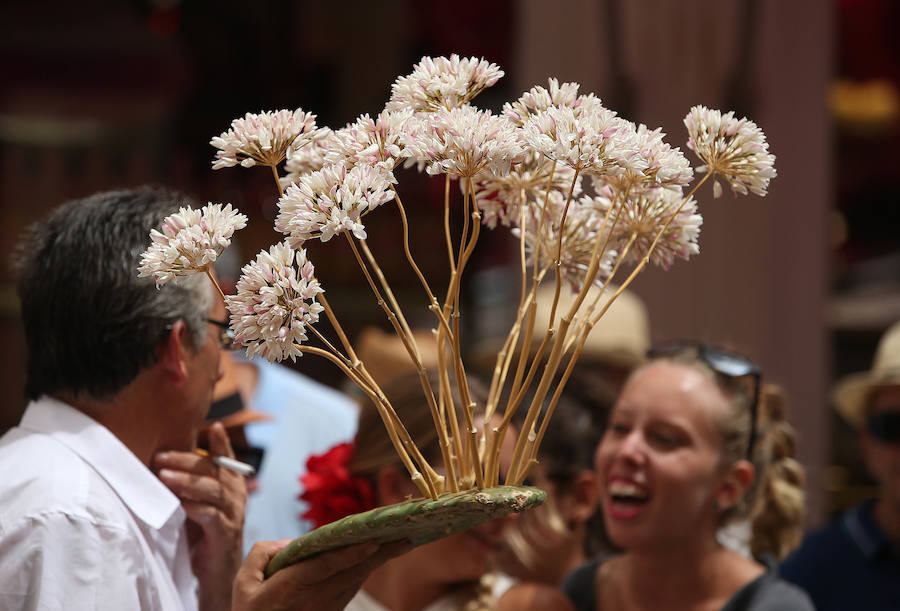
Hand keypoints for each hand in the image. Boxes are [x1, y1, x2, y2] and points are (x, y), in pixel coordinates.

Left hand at [154, 422, 247, 610]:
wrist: (217, 569)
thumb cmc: (204, 531)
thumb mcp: (199, 501)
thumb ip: (190, 482)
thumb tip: (163, 461)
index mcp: (231, 483)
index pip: (225, 458)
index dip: (221, 442)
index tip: (214, 426)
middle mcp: (236, 494)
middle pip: (213, 470)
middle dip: (186, 461)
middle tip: (160, 457)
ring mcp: (233, 513)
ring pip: (213, 490)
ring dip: (187, 482)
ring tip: (164, 477)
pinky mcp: (225, 533)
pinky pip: (211, 516)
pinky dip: (195, 507)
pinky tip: (180, 504)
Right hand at [233, 539, 411, 610]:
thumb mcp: (243, 583)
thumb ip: (262, 554)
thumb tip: (290, 542)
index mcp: (291, 587)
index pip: (326, 567)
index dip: (350, 554)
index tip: (373, 542)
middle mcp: (314, 598)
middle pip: (352, 572)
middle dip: (380, 554)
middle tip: (405, 538)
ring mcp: (326, 607)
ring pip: (357, 580)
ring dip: (379, 561)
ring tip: (401, 543)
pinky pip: (352, 587)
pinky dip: (367, 570)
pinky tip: (381, 556)